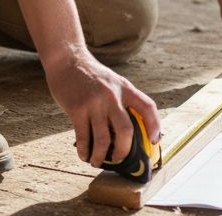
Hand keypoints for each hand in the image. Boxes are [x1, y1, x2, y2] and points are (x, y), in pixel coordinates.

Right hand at [44, 49, 159, 168]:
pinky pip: (83, 138)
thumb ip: (121, 99)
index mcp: (124, 88)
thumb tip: (127, 131)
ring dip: (101, 157)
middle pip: (126, 131)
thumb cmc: (90, 75)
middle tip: (119, 159)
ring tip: (97, 162)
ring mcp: (94, 103)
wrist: (67, 60)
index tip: (153, 141)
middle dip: (124, 151)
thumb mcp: (112, 81)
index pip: (147, 107)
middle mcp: (112, 95)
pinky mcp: (77, 109)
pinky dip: (85, 151)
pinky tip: (84, 155)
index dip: (154, 126)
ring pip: (103, 139)